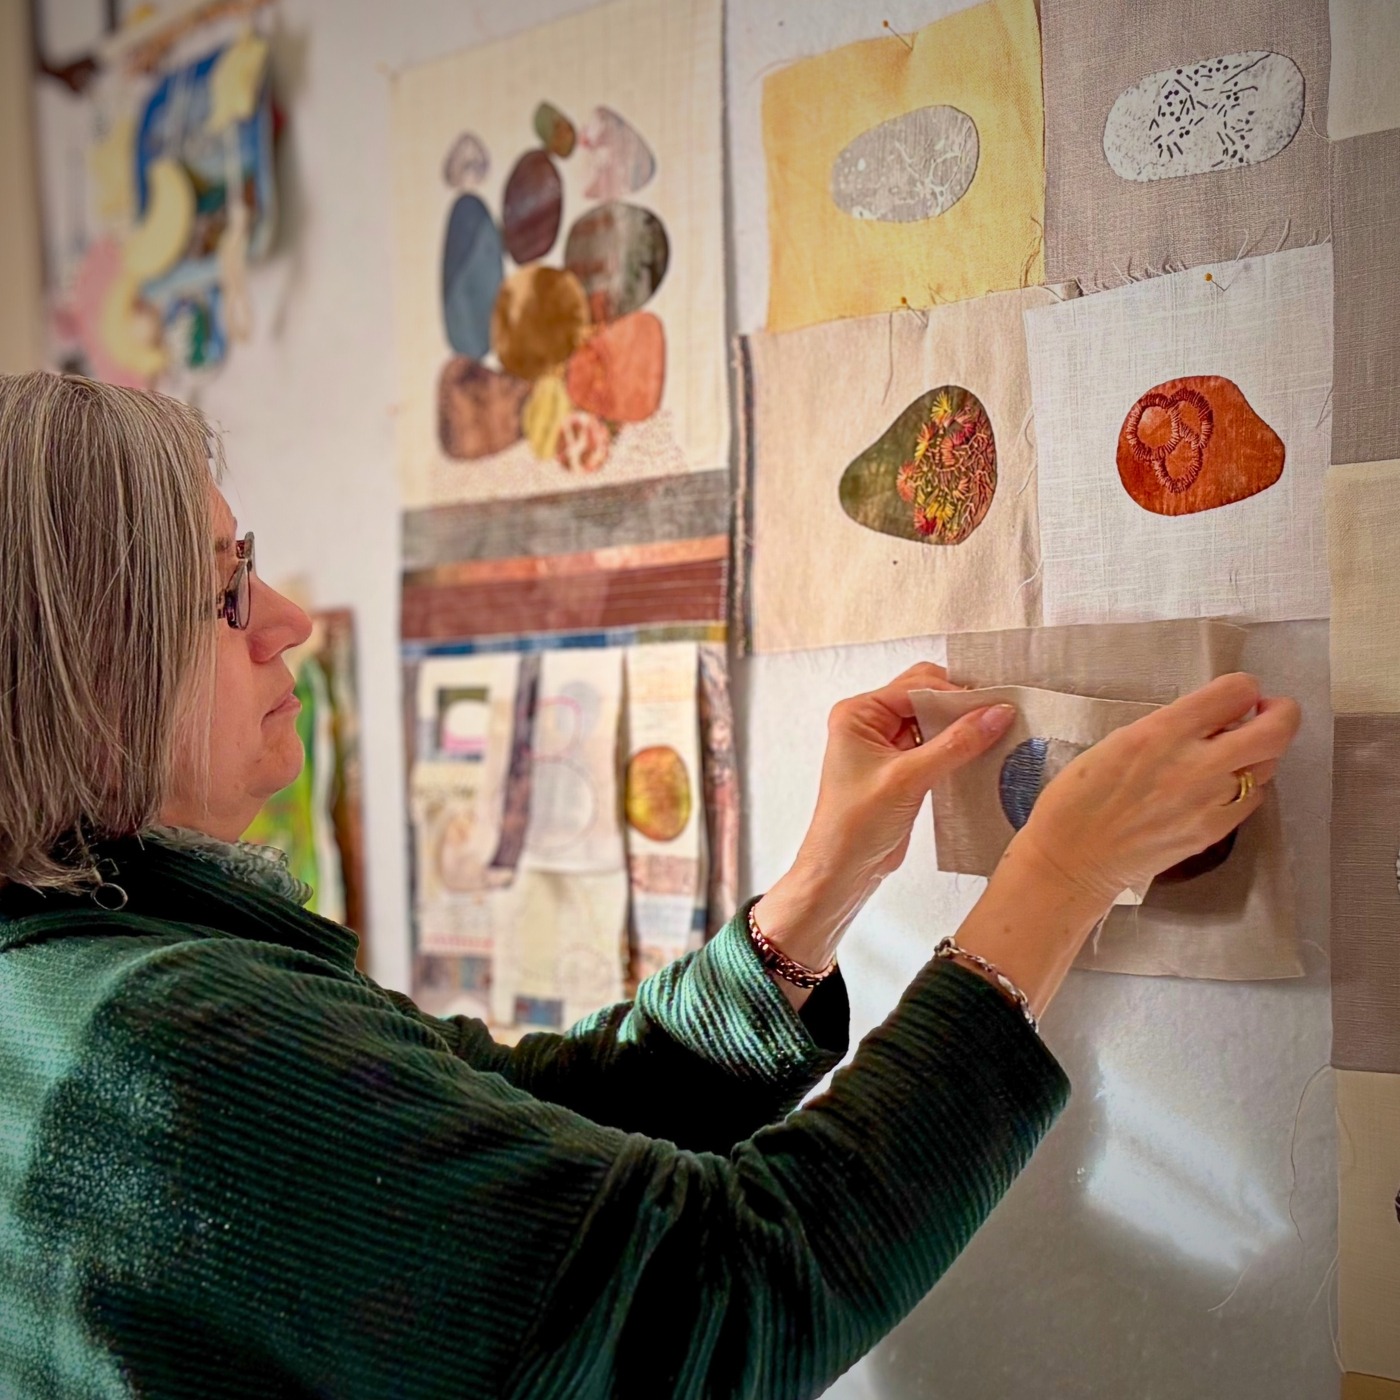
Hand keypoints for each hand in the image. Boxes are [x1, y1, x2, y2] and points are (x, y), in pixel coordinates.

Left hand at [753, 663, 1016, 992]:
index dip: (955, 693)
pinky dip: (958, 748)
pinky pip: (936, 745)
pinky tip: (983, 754)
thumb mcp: (908, 779)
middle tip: (1000, 716)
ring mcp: (886, 745)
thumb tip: (997, 712)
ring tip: (999, 733)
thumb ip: (955, 744)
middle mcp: (869, 723)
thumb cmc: (855, 825)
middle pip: (925, 698)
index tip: (995, 705)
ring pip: (933, 722)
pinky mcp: (902, 767)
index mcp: (858, 714)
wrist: (842, 870)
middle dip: (960, 706)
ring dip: (962, 728)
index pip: (915, 686)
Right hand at [1015, 672, 1300, 908]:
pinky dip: (1244, 785)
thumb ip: (1170, 726)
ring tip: (1233, 752)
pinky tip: (1219, 787)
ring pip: (1268, 765)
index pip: (1236, 692)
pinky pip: (1251, 798)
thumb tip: (1212, 717)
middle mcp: (1194, 764)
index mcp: (1161, 732)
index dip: (1242, 688)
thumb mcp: (1118, 741)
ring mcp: (1210, 802)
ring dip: (1259, 751)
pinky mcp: (1214, 831)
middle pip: (1275, 730)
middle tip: (1266, 712)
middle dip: (1281, 713)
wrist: (1072, 858)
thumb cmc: (1079, 796)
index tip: (1235, 696)